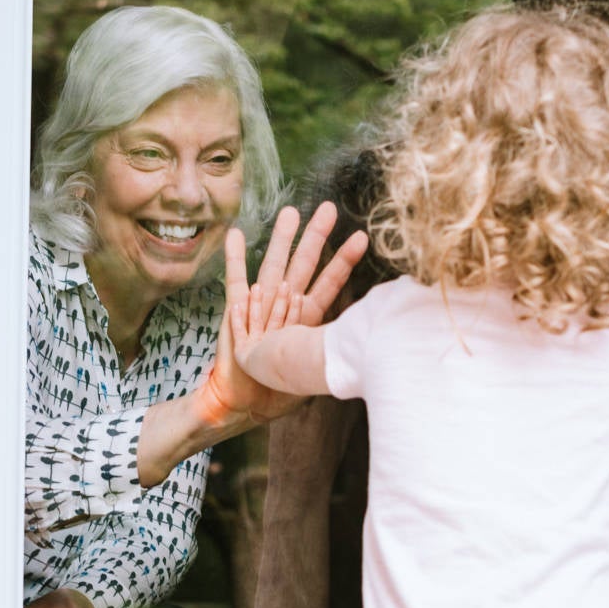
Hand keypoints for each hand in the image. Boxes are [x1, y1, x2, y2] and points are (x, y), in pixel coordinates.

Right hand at [201, 201, 367, 427]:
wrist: (248, 400)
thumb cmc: (281, 388)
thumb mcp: (317, 369)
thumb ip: (337, 353)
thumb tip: (373, 347)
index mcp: (306, 315)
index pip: (330, 283)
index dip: (344, 261)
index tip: (362, 237)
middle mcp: (285, 303)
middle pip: (304, 264)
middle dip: (316, 236)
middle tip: (328, 207)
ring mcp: (261, 304)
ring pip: (274, 266)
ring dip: (282, 240)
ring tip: (290, 212)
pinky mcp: (237, 311)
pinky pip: (235, 282)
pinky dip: (236, 259)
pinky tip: (236, 234)